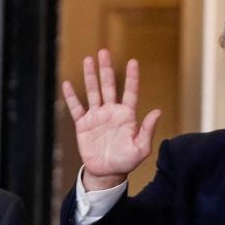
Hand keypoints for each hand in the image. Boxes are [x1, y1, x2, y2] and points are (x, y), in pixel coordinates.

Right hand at [62, 49, 160, 190]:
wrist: (107, 173)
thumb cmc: (126, 161)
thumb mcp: (141, 148)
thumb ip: (147, 130)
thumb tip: (157, 111)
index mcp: (127, 116)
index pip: (130, 92)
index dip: (132, 77)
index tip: (133, 61)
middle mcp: (111, 111)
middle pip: (108, 85)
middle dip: (106, 69)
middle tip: (104, 52)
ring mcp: (97, 116)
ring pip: (92, 91)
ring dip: (90, 76)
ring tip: (88, 59)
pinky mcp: (83, 124)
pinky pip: (76, 108)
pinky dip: (71, 97)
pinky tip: (68, 84)